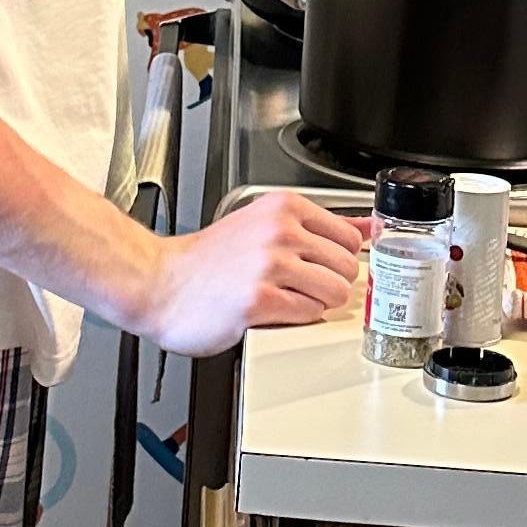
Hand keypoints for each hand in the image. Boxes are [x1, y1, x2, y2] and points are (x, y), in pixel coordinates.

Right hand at [140, 190, 364, 354]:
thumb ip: (320, 226)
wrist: (159, 283)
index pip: (350, 237)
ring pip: (334, 292)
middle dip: (328, 284)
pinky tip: (271, 310)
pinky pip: (309, 314)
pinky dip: (296, 318)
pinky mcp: (260, 301)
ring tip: (283, 298)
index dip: (337, 259)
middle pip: (347, 267)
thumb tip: (368, 227)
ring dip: (314, 303)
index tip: (321, 267)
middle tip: (296, 286)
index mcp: (284, 208)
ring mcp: (270, 266)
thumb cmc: (207, 259)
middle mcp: (280, 231)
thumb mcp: (264, 223)